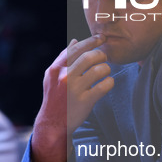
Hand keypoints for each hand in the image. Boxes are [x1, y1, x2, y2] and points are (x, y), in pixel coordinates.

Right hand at [31, 34, 113, 161]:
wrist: (52, 123)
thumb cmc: (55, 96)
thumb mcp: (53, 76)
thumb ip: (63, 58)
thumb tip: (74, 41)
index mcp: (56, 69)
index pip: (76, 48)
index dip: (91, 41)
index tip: (101, 38)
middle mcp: (64, 77)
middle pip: (89, 57)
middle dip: (101, 54)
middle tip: (104, 57)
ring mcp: (75, 89)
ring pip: (98, 70)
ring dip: (106, 68)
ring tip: (105, 71)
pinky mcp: (85, 101)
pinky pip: (104, 86)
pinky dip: (109, 82)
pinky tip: (107, 83)